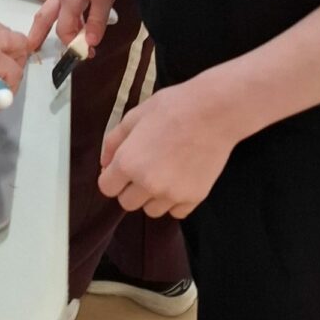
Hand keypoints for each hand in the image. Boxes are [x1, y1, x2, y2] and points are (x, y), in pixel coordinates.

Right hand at [27, 0, 123, 51]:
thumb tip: (88, 43)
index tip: (87, 56)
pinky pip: (65, 3)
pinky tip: (75, 19)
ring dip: (52, 25)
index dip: (73, 45)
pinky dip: (65, 16)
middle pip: (45, 17)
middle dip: (37, 34)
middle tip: (31, 49)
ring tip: (52, 39)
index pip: (64, 29)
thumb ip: (96, 18)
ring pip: (53, 9)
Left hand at [98, 79, 237, 218]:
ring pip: (151, 211)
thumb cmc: (172, 107)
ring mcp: (172, 194)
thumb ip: (114, 142)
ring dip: (152, 197)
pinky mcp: (194, 198)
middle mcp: (147, 184)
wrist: (214, 112)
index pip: (106, 188)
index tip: (121, 168)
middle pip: (127, 203)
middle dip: (130, 189)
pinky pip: (176, 212)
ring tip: (164, 173)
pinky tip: (180, 180)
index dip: (111, 177)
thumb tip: (104, 164)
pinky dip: (175, 201)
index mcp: (128, 163)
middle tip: (144, 169)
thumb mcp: (135, 116)